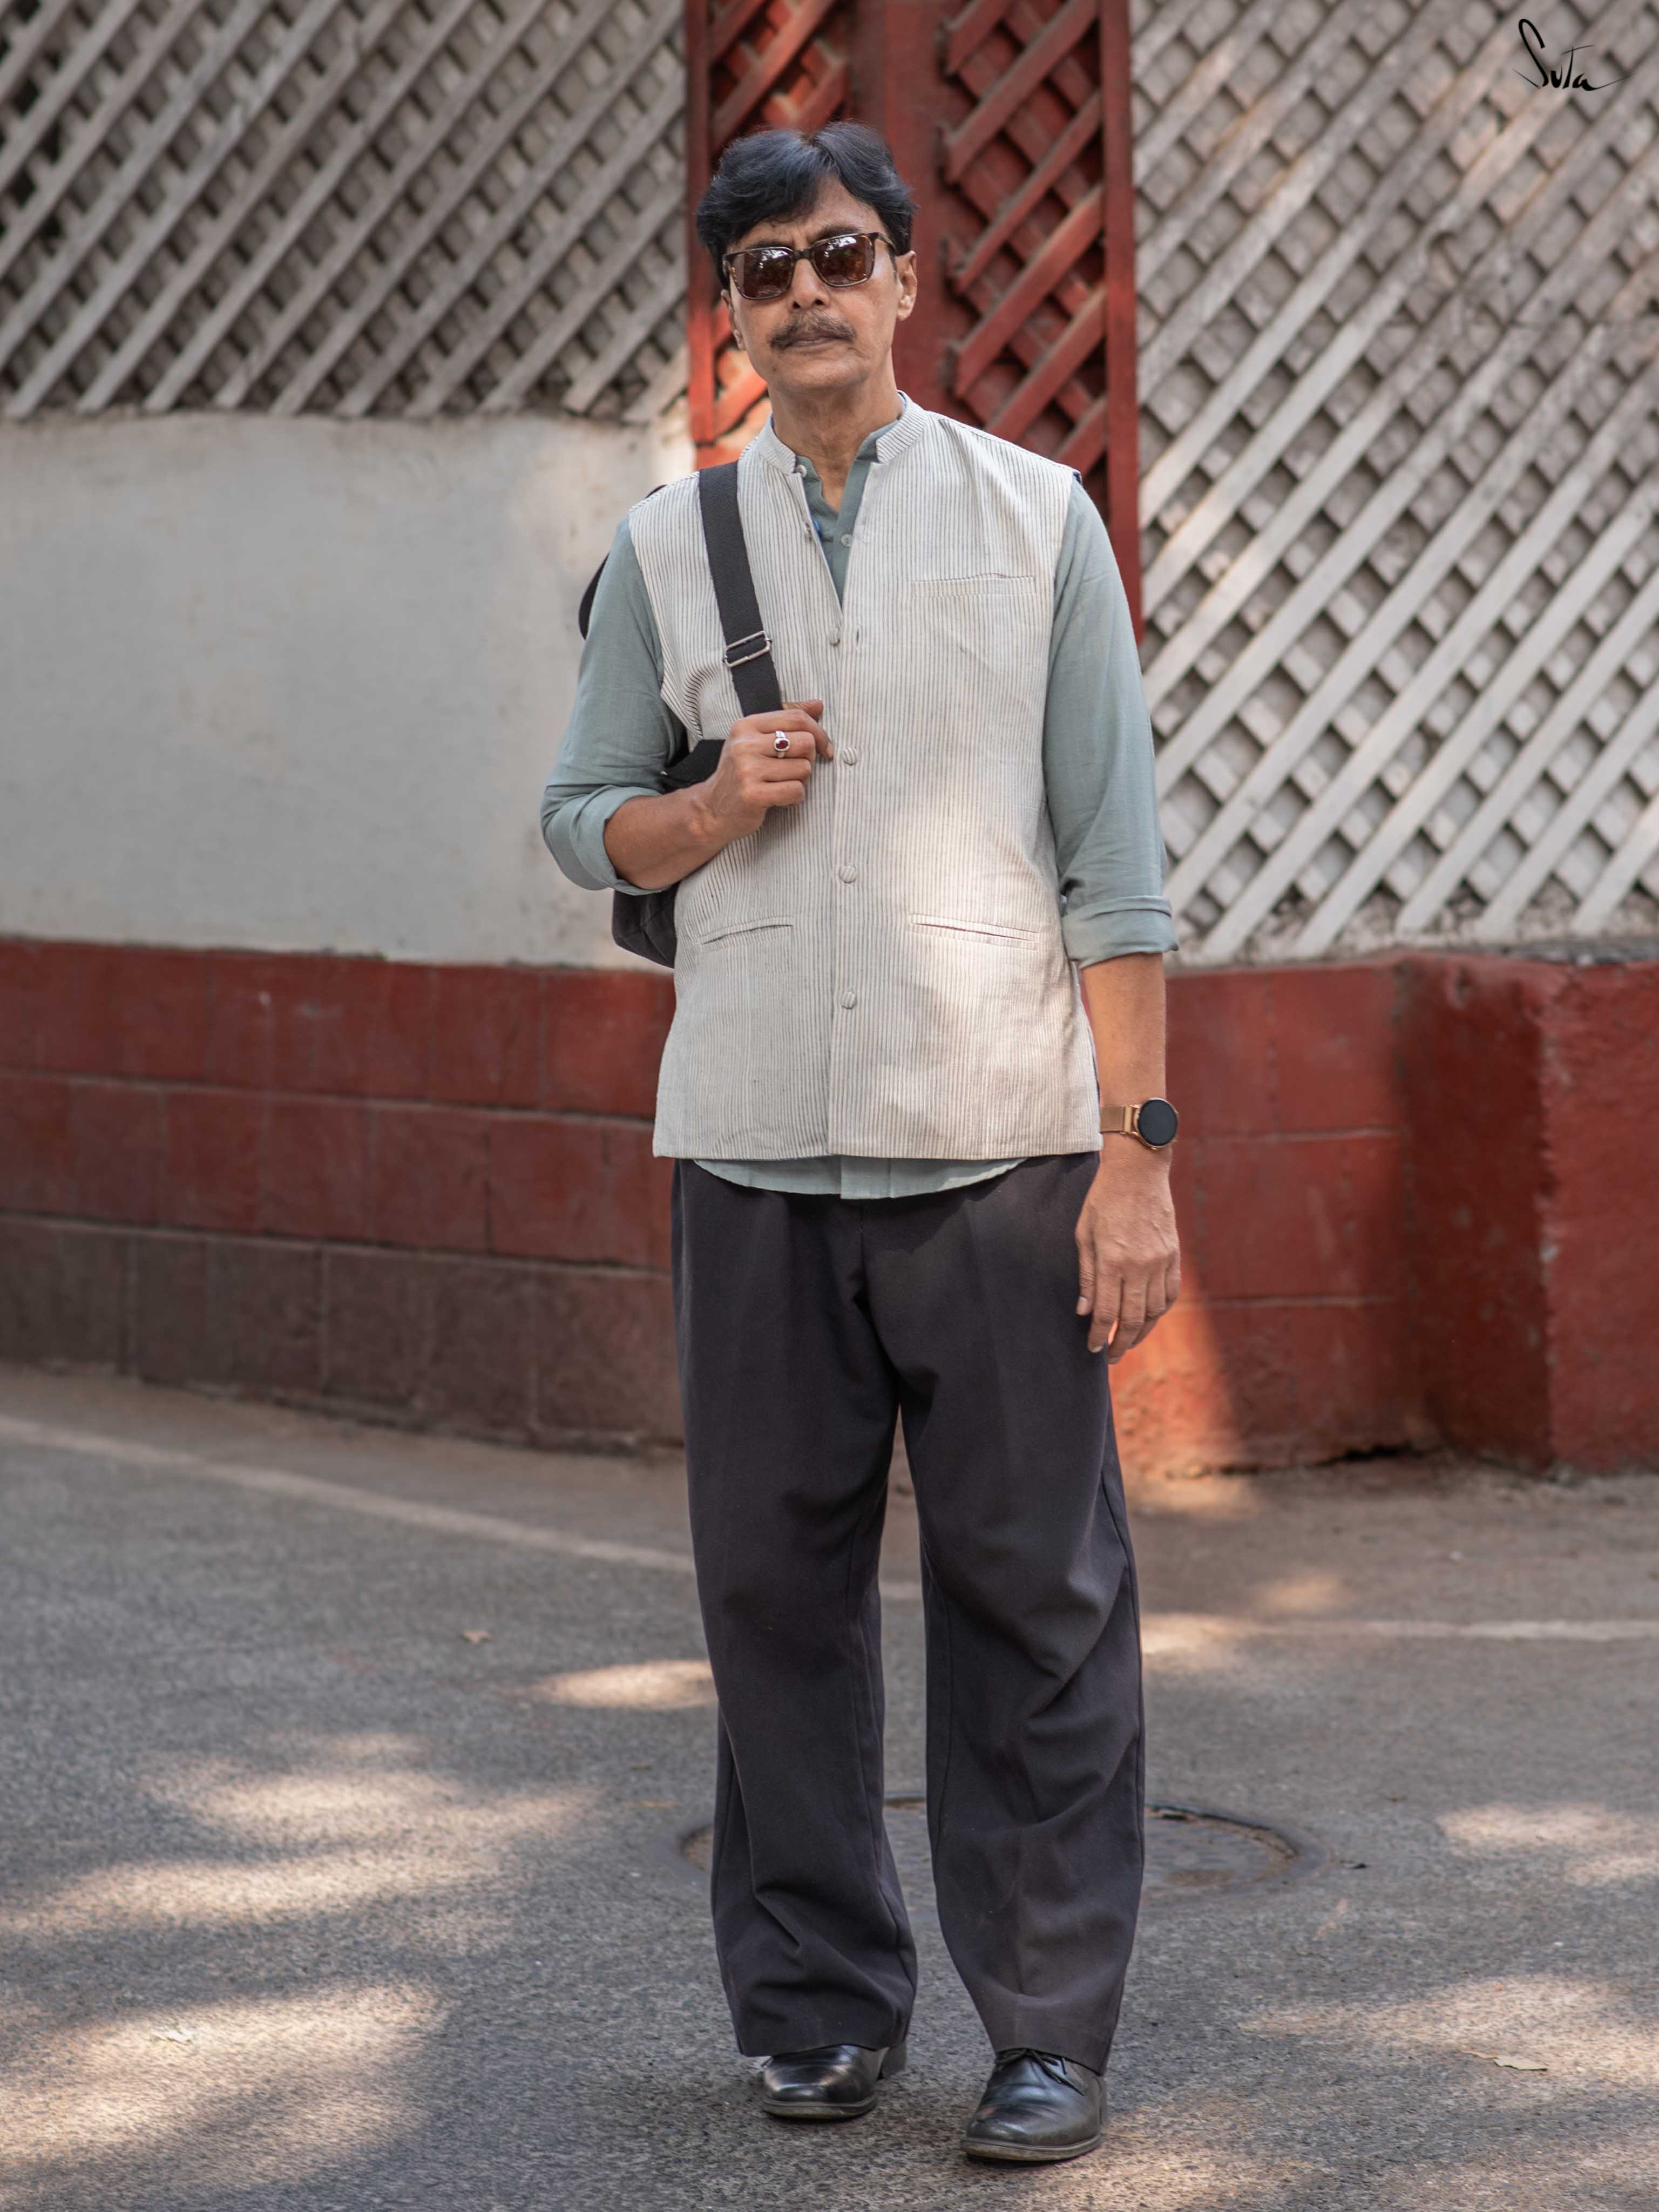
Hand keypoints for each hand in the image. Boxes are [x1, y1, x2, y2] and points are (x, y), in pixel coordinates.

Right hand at [690, 702, 831, 844]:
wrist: (712, 810)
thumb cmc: (741, 774)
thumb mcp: (756, 741)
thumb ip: (786, 721)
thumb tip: (818, 705)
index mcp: (746, 726)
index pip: (796, 717)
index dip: (819, 733)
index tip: (824, 748)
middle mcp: (745, 744)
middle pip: (805, 743)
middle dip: (808, 760)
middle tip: (794, 771)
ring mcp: (747, 769)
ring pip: (804, 769)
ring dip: (801, 781)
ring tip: (781, 785)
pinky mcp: (752, 794)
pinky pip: (796, 791)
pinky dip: (794, 798)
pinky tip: (779, 799)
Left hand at [1074, 1142, 1180, 1362]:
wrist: (1138, 1171)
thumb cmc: (1103, 1200)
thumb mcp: (1083, 1234)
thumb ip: (1085, 1274)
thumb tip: (1084, 1311)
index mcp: (1111, 1261)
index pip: (1105, 1312)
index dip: (1098, 1335)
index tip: (1093, 1348)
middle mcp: (1138, 1266)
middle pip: (1132, 1319)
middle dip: (1120, 1343)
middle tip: (1110, 1356)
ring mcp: (1159, 1261)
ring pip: (1155, 1311)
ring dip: (1142, 1332)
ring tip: (1128, 1341)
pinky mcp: (1174, 1255)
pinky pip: (1170, 1293)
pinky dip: (1161, 1311)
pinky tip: (1150, 1318)